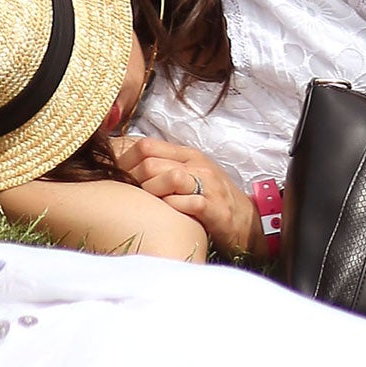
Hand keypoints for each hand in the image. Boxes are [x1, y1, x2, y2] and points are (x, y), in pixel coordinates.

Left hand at [109, 136, 256, 256]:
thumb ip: (164, 168)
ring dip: (152, 193)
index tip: (117, 178)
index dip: (125, 161)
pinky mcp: (214, 207)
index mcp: (187, 155)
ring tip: (149, 206)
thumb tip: (126, 167)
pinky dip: (173, 208)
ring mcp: (207, 185)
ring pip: (169, 178)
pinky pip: (187, 202)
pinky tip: (169, 216)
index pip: (146, 146)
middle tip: (130, 197)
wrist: (248, 221)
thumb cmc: (212, 199)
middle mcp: (196, 165)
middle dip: (134, 181)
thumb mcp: (190, 176)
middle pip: (151, 163)